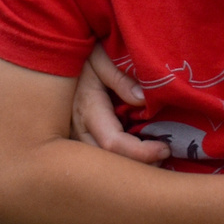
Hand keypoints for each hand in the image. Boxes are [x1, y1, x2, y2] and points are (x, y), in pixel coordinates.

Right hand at [71, 44, 167, 164]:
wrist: (58, 57)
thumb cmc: (85, 55)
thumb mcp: (102, 58)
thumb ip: (121, 79)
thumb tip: (143, 101)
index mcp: (87, 109)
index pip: (113, 143)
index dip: (141, 152)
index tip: (165, 148)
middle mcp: (79, 129)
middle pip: (108, 163)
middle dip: (137, 168)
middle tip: (165, 159)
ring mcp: (77, 137)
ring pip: (102, 165)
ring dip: (129, 168)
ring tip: (157, 160)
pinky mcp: (80, 138)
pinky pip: (100, 158)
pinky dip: (121, 162)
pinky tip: (140, 158)